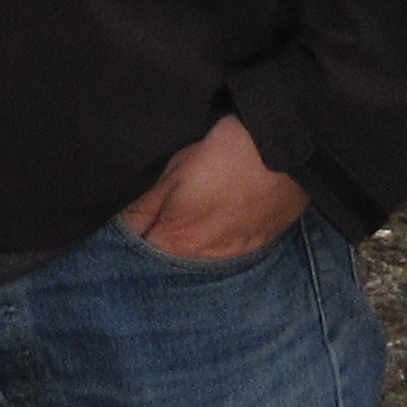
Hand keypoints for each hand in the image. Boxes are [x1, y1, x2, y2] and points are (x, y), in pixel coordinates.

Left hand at [119, 113, 307, 260]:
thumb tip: (119, 230)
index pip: (142, 253)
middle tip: (167, 207)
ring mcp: (237, 252)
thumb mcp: (175, 171)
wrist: (287, 148)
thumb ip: (144, 207)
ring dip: (193, 240)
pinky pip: (231, 249)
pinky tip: (223, 213)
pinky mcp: (260, 242)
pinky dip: (220, 237)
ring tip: (199, 207)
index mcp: (178, 240)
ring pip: (202, 255)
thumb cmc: (226, 153)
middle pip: (172, 258)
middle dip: (162, 238)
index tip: (135, 219)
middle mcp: (207, 256)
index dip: (135, 235)